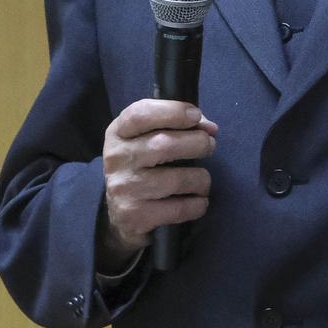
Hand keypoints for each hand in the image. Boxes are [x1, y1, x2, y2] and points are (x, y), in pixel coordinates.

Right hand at [100, 99, 217, 262]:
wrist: (120, 215)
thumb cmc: (143, 168)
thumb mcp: (148, 140)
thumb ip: (177, 126)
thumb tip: (210, 128)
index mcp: (118, 133)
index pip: (140, 114)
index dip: (172, 111)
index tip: (195, 115)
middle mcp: (117, 158)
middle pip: (164, 144)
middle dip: (197, 143)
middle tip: (209, 146)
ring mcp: (123, 188)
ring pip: (176, 180)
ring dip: (201, 179)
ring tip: (202, 181)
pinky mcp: (134, 215)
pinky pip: (178, 209)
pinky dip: (197, 205)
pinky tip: (198, 202)